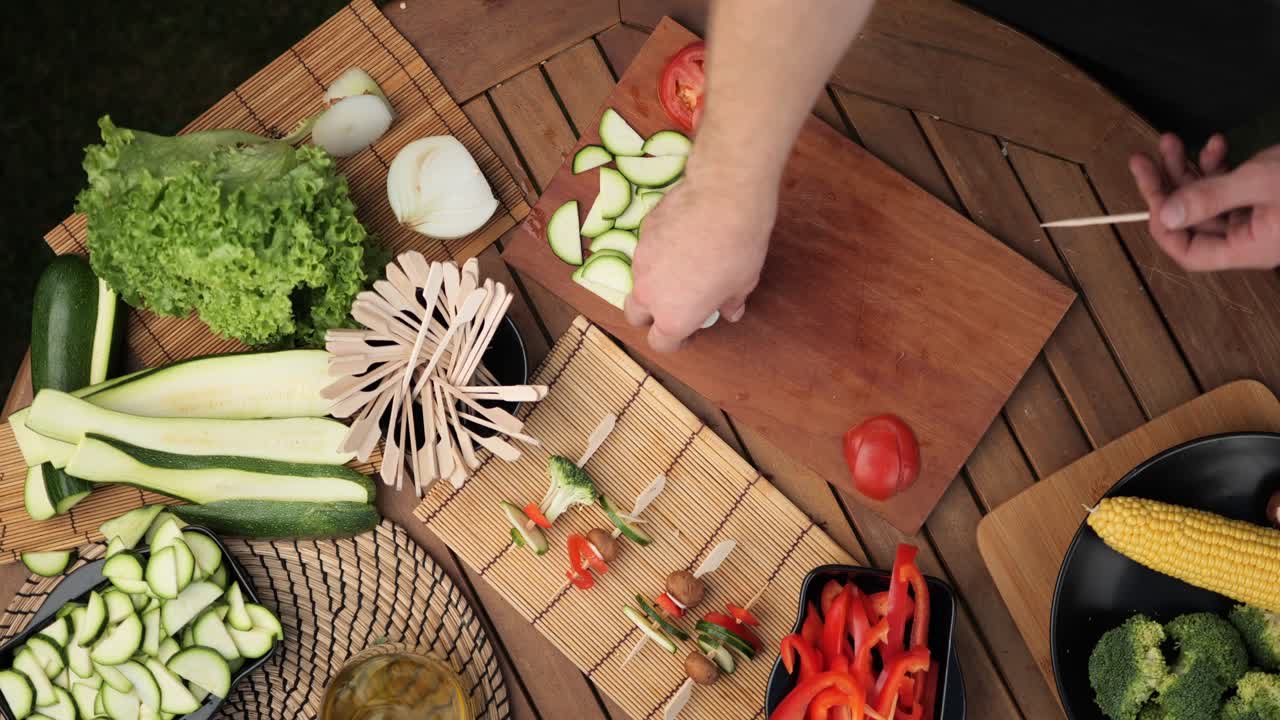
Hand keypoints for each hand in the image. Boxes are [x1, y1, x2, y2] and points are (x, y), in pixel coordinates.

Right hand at [624, 166, 775, 351]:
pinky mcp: (641, 232)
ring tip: (681, 266)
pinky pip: (645, 251)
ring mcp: (640, 261)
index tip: (689, 333)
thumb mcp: (742, 283)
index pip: (660, 343)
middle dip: (650, 316)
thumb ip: (730, 303)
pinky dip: (658, 253)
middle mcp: (649, 293)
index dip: (676, 342)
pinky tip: (681, 238)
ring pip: (638, 281)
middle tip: (675, 305)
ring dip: (654, 282)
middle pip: (635, 316)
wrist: (723, 198)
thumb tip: (730, 312)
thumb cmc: (738, 248)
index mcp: (673, 316)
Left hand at [1129, 134, 1279, 270]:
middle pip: (1193, 220)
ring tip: (1171, 142)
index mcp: (1248, 249)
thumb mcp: (1259, 182)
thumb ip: (1211, 198)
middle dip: (1168, 186)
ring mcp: (1257, 216)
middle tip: (1143, 159)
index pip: (1190, 253)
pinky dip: (1217, 164)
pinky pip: (1229, 186)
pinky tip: (1216, 143)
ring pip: (1207, 198)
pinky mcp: (1263, 195)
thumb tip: (1166, 215)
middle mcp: (1250, 237)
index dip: (1164, 227)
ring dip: (1187, 169)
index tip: (1149, 193)